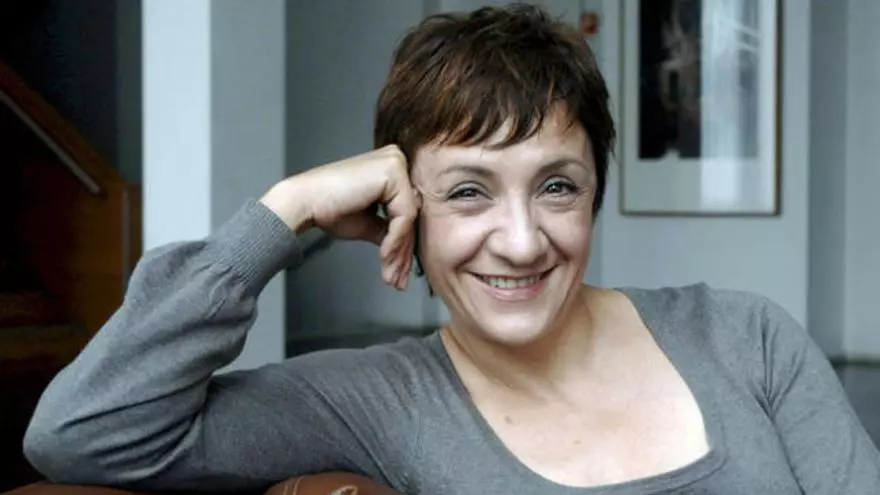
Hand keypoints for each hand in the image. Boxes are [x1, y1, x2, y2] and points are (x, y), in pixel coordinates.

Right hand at [260, 145, 418, 289]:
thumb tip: (406, 249)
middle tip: (398, 280)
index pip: (407, 210)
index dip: (403, 244)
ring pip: (409, 218)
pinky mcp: (392, 173)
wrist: (304, 202)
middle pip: (411, 215)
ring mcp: (395, 164)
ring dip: (399, 252)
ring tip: (391, 275)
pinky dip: (395, 240)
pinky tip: (384, 257)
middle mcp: (396, 159)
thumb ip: (390, 230)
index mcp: (392, 167)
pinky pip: (403, 216)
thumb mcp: (368, 222)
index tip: (399, 270)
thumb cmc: (329, 208)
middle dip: (403, 252)